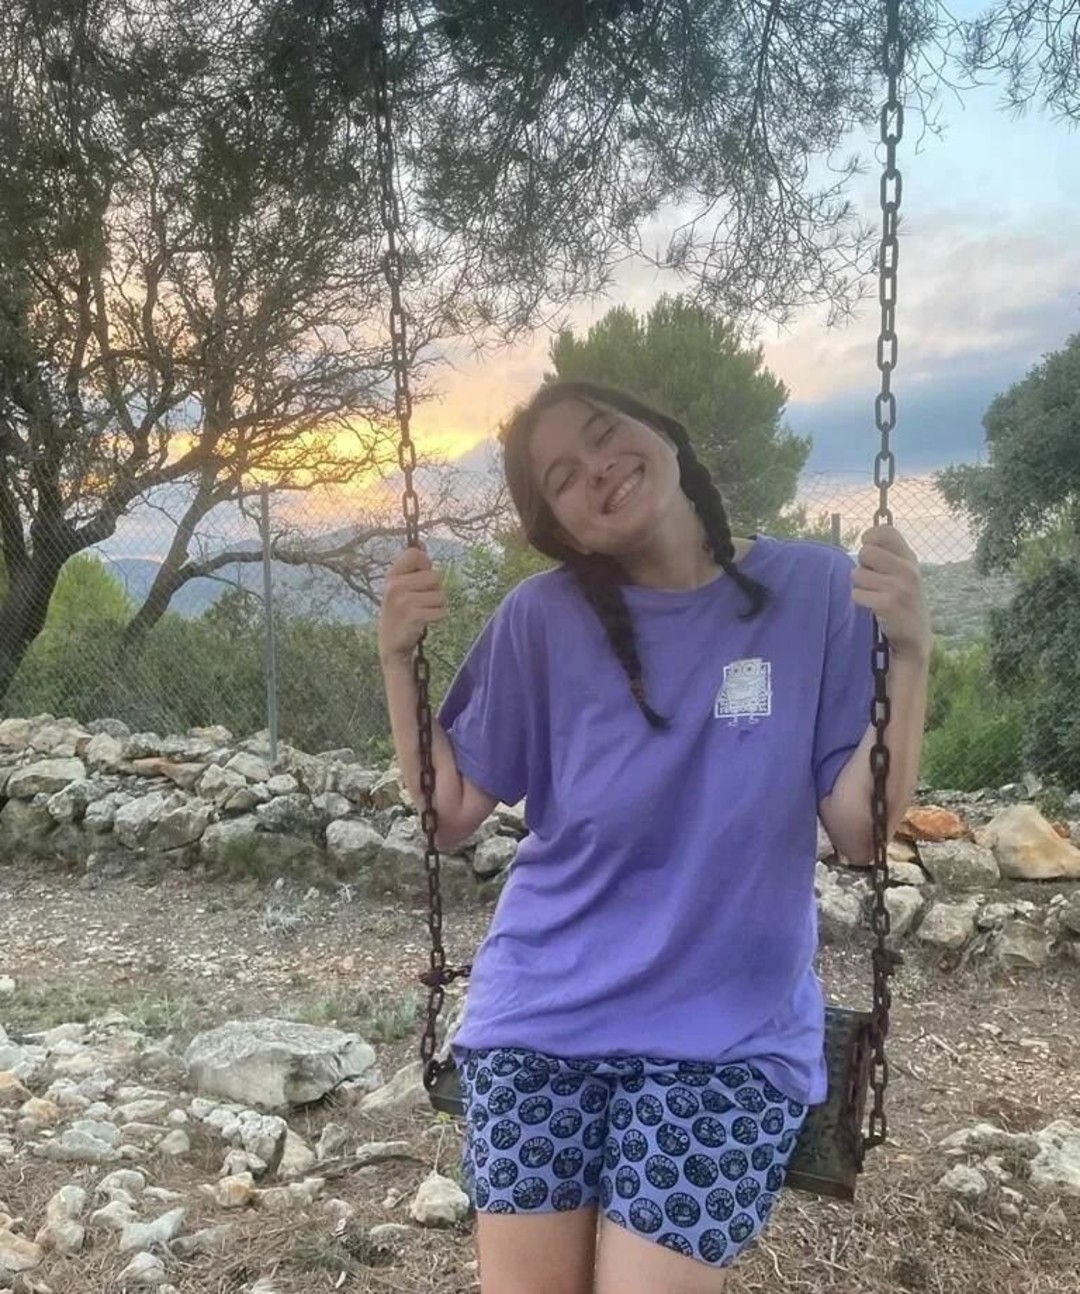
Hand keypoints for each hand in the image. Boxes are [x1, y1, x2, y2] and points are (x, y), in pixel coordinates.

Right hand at [378, 546, 447, 664]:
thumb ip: (411, 567)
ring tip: (423, 612)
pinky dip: (438, 617)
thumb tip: (421, 543)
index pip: (416, 554)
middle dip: (434, 590)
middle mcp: (395, 585)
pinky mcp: (413, 615)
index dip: (425, 565)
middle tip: (420, 602)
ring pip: (440, 595)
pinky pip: (441, 611)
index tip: (420, 579)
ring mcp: (403, 601)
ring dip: (437, 606)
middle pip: (434, 576)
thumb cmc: (400, 612)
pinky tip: (425, 622)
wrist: (391, 644)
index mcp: (392, 575)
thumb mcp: (400, 587)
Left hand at [851, 525, 930, 662]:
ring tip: (874, 594)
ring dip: (859, 586)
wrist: (915, 635)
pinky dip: (860, 600)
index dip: (870, 538)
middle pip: (866, 552)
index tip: (869, 550)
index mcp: (910, 558)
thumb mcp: (904, 573)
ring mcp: (899, 587)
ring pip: (857, 574)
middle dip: (862, 565)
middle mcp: (908, 569)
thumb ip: (888, 555)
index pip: (886, 531)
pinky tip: (873, 606)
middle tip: (872, 579)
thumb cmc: (902, 599)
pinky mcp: (889, 604)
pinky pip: (857, 594)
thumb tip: (865, 538)